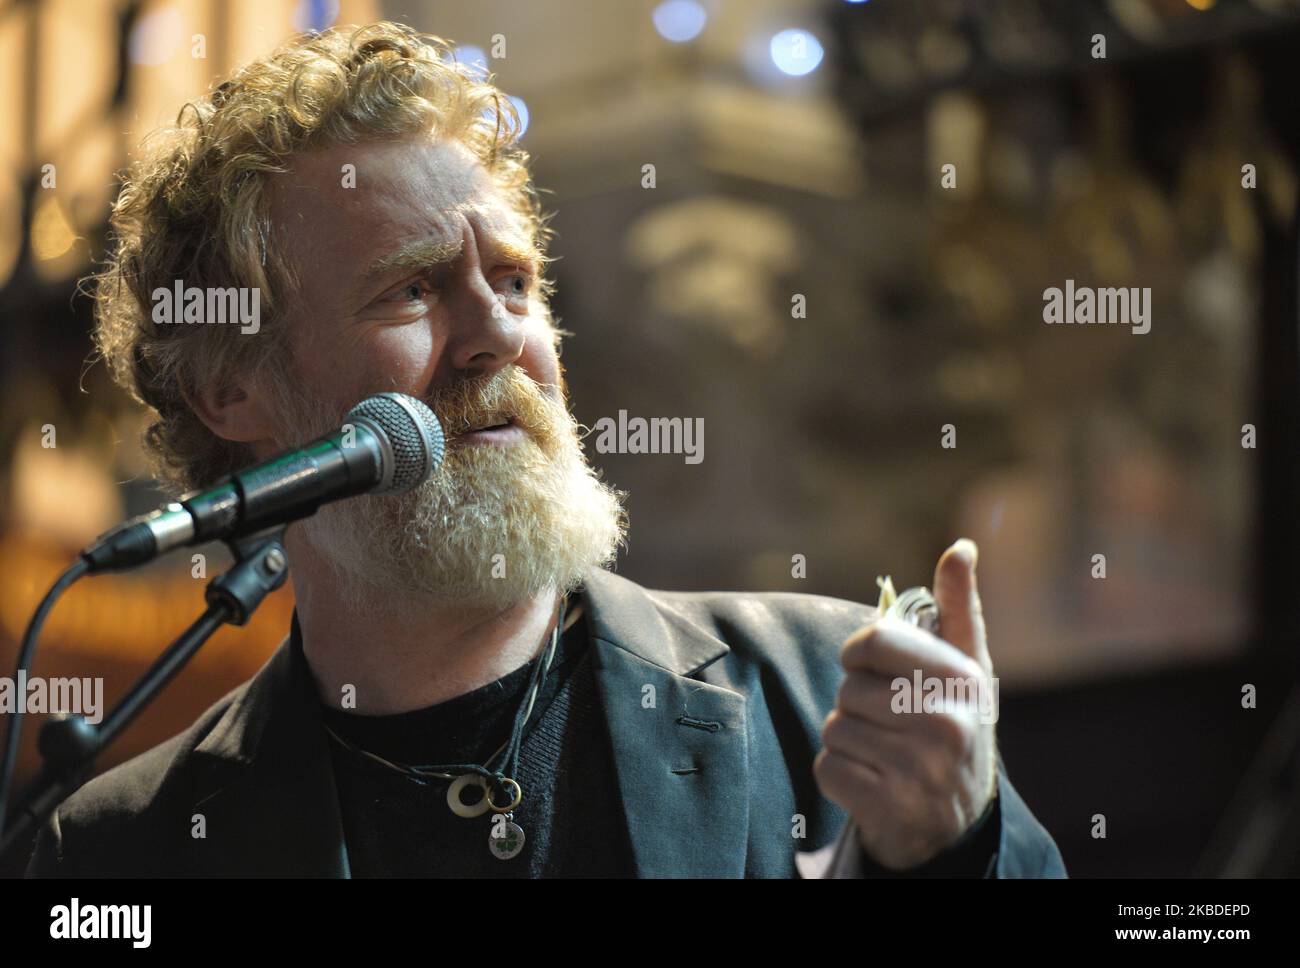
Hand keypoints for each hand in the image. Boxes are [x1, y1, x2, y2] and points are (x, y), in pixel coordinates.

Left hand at [813, 538, 997, 869]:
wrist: (955, 823)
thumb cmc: (952, 727)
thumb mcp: (965, 668)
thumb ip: (957, 608)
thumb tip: (960, 547)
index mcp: (963, 682)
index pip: (874, 642)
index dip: (859, 655)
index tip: (871, 669)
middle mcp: (948, 726)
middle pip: (849, 689)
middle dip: (857, 704)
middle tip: (890, 725)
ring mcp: (921, 771)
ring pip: (835, 728)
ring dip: (848, 740)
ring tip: (884, 753)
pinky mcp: (889, 807)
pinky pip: (827, 767)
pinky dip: (838, 774)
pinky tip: (873, 781)